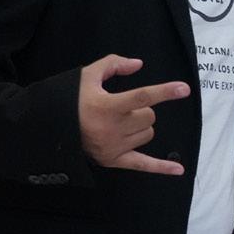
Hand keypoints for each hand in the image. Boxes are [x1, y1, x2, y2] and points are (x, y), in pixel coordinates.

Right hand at [78, 54, 189, 174]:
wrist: (49, 127)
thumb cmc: (71, 100)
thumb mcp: (87, 75)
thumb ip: (113, 64)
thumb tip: (138, 64)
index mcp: (107, 106)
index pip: (142, 97)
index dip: (164, 92)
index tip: (184, 89)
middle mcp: (112, 128)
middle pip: (148, 116)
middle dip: (141, 110)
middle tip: (122, 108)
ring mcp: (113, 146)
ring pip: (148, 134)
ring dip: (141, 127)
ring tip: (120, 123)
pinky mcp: (113, 160)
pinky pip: (143, 164)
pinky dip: (161, 167)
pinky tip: (179, 169)